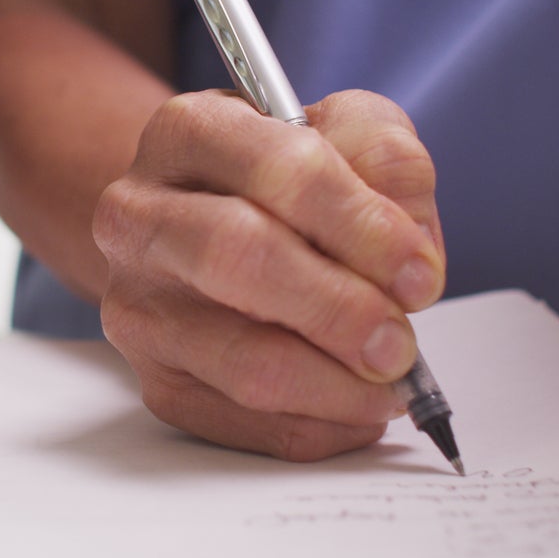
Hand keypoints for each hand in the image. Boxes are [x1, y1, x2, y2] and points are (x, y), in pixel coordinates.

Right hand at [93, 90, 446, 461]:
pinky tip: (354, 406)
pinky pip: (244, 422)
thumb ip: (389, 163)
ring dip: (336, 384)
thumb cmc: (282, 182)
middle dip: (340, 309)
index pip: (281, 169)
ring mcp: (138, 304)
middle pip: (240, 258)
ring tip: (389, 382)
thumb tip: (412, 251)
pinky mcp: (155, 379)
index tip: (420, 273)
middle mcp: (140, 215)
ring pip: (242, 360)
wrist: (204, 223)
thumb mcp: (344, 131)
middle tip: (401, 343)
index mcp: (188, 131)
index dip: (363, 227)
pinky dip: (317, 426)